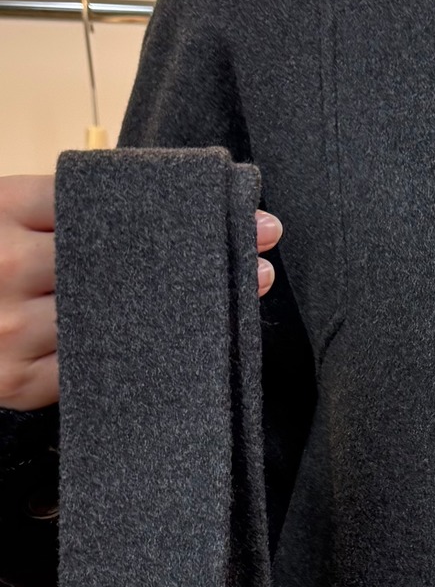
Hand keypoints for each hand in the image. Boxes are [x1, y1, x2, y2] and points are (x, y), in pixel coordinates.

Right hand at [0, 174, 283, 411]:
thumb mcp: (10, 216)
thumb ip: (66, 211)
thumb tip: (167, 205)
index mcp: (4, 207)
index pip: (105, 204)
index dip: (180, 212)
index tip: (242, 220)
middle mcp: (7, 267)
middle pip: (123, 265)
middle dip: (197, 265)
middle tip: (258, 265)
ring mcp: (12, 329)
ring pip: (117, 324)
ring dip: (180, 320)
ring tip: (232, 309)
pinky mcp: (18, 383)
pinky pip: (96, 374)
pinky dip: (140, 363)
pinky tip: (180, 354)